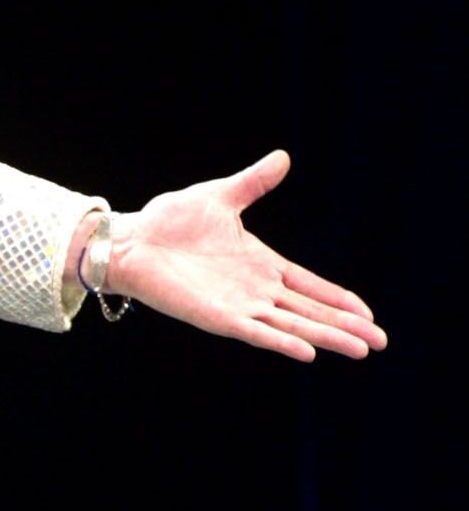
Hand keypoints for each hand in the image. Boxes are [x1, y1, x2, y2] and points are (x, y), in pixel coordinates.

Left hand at [103, 152, 385, 361]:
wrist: (131, 240)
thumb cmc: (169, 221)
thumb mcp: (221, 196)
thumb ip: (254, 183)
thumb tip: (283, 158)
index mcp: (260, 264)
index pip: (310, 286)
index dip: (339, 300)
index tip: (369, 315)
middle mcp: (255, 290)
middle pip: (311, 312)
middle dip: (346, 327)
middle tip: (380, 343)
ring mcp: (239, 306)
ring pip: (293, 326)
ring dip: (326, 337)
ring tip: (360, 350)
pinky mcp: (218, 317)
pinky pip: (258, 332)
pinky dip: (283, 341)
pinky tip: (309, 352)